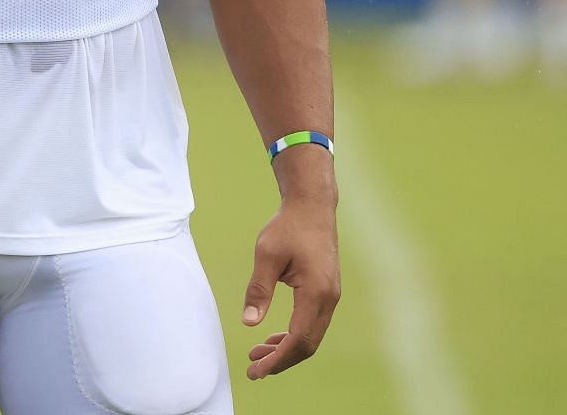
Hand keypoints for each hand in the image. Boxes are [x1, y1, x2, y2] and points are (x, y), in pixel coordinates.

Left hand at [241, 195, 339, 379]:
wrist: (311, 208)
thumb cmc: (288, 228)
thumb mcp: (266, 255)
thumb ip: (258, 290)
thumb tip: (248, 323)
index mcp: (316, 293)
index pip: (298, 339)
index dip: (278, 359)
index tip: (256, 370)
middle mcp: (328, 299)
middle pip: (307, 344)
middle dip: (281, 360)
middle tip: (253, 369)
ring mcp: (330, 297)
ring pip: (311, 336)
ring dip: (286, 349)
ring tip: (258, 354)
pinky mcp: (326, 292)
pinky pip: (312, 324)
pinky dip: (294, 335)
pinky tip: (274, 337)